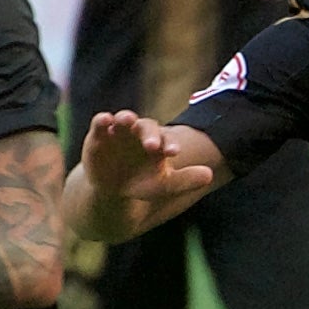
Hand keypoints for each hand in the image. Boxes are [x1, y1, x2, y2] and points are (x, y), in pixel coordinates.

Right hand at [76, 110, 215, 237]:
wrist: (112, 190)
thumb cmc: (142, 184)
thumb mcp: (164, 185)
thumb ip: (186, 179)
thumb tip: (210, 175)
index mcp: (158, 142)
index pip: (166, 139)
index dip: (169, 144)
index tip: (173, 153)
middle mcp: (139, 132)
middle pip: (146, 127)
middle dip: (149, 134)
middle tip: (151, 145)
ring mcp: (119, 131)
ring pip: (124, 119)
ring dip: (125, 118)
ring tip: (127, 120)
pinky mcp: (99, 133)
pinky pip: (101, 122)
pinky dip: (103, 120)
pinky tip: (105, 119)